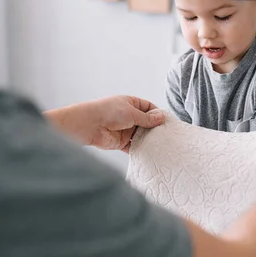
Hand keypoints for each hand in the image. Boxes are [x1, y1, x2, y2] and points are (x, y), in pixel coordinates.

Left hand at [45, 96, 164, 152]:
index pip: (148, 108)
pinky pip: (133, 146)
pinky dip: (140, 149)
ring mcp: (125, 129)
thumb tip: (161, 118)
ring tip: (161, 145)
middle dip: (155, 129)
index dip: (157, 114)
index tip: (167, 121)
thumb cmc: (108, 112)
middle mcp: (129, 116)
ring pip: (141, 135)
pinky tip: (150, 152)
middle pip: (146, 123)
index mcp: (131, 104)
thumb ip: (147, 118)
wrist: (88, 125)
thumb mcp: (132, 112)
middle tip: (167, 135)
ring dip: (148, 140)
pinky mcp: (121, 142)